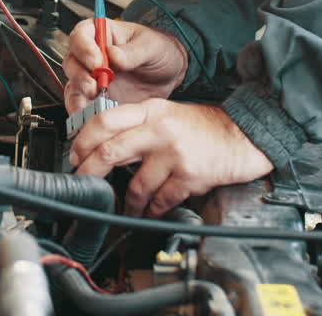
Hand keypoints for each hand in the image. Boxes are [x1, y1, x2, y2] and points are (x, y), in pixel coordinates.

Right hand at [64, 19, 187, 113]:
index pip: (81, 35)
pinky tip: (95, 114)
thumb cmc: (159, 52)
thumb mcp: (152, 46)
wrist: (169, 76)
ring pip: (73, 85)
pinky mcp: (95, 99)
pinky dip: (83, 112)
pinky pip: (81, 105)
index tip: (96, 61)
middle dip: (80, 75)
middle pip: (72, 62)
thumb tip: (113, 55)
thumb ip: (133, 51)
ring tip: (95, 101)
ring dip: (79, 95)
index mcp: (103, 34)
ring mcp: (92, 78)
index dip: (84, 48)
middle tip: (95, 85)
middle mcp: (91, 55)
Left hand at [69, 99, 273, 216]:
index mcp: (151, 110)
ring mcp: (174, 153)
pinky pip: (160, 200)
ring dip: (127, 203)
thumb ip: (139, 125)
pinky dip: (152, 210)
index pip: (104, 121)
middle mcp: (159, 129)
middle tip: (84, 183)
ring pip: (135, 184)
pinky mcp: (189, 175)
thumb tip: (104, 144)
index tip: (75, 155)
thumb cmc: (207, 127)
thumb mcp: (168, 113)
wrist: (246, 136)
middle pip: (109, 151)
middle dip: (90, 173)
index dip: (83, 141)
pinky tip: (151, 211)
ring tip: (126, 208)